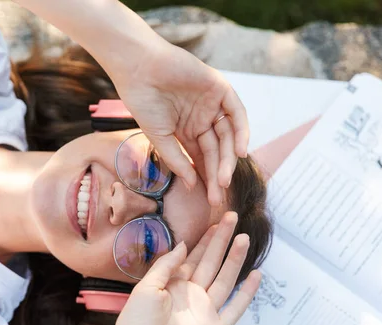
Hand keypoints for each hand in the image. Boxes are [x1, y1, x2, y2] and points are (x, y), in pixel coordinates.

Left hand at [110, 212, 260, 324]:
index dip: (205, 240)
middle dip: (222, 241)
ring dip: (235, 259)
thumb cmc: (137, 322)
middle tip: (233, 218)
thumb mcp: (147, 286)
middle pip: (211, 263)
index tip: (216, 223)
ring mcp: (205, 311)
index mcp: (173, 285)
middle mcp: (191, 295)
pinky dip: (246, 293)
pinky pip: (235, 308)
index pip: (193, 257)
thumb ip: (167, 264)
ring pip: (225, 279)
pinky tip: (256, 275)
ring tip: (244, 238)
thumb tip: (183, 244)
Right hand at [112, 42, 249, 205]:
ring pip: (227, 136)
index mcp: (186, 131)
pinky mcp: (220, 89)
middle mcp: (201, 119)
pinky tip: (239, 152)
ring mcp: (212, 105)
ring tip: (224, 180)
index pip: (201, 158)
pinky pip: (236, 113)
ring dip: (227, 159)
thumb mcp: (158, 136)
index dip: (206, 177)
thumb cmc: (143, 101)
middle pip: (216, 151)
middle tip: (217, 194)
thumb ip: (176, 159)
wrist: (140, 69)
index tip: (209, 198)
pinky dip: (241, 131)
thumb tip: (190, 184)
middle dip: (218, 173)